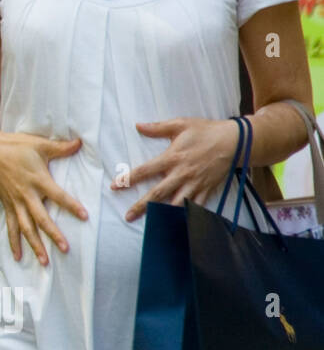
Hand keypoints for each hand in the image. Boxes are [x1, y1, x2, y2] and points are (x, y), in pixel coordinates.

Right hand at [0, 128, 87, 264]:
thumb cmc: (15, 146)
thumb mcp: (39, 144)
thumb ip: (60, 148)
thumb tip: (80, 142)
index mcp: (37, 179)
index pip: (58, 195)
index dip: (71, 206)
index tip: (84, 216)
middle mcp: (26, 194)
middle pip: (41, 218)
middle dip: (53, 234)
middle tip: (66, 248)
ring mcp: (15, 202)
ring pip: (26, 228)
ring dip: (35, 245)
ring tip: (45, 261)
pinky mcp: (7, 205)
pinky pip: (10, 227)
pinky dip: (13, 242)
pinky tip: (18, 257)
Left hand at [120, 117, 240, 221]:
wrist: (236, 142)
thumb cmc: (206, 131)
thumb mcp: (181, 124)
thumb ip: (158, 127)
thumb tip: (137, 125)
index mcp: (172, 158)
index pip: (145, 170)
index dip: (128, 179)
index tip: (114, 186)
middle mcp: (181, 174)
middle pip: (158, 193)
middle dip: (141, 206)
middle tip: (128, 216)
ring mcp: (194, 184)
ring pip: (175, 204)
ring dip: (162, 215)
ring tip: (150, 225)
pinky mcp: (206, 190)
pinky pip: (195, 207)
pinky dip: (186, 216)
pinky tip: (176, 225)